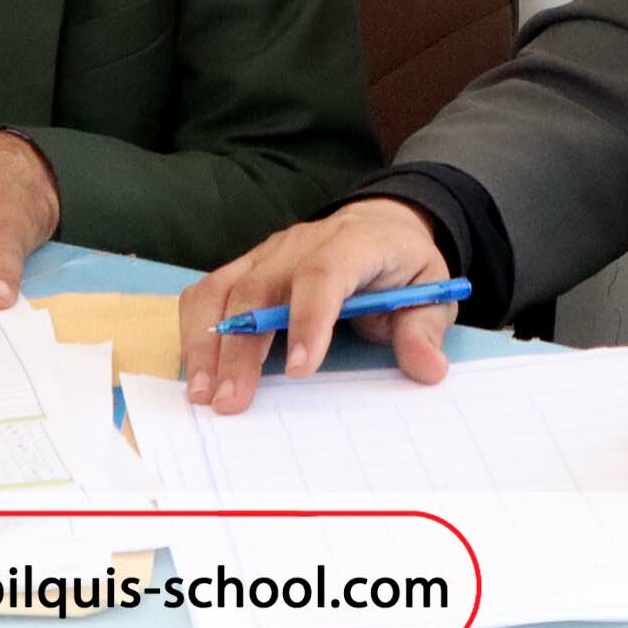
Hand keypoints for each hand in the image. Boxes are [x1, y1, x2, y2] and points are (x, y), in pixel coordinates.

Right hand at [177, 200, 453, 411]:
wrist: (379, 226)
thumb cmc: (401, 265)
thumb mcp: (433, 290)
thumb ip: (425, 327)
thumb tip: (427, 368)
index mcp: (354, 243)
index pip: (324, 272)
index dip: (309, 318)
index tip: (301, 370)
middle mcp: (300, 242)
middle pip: (258, 287)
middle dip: (240, 347)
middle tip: (230, 401)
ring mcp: (266, 253)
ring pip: (221, 288)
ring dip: (205, 341)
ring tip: (203, 393)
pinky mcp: (245, 267)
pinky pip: (207, 292)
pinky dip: (194, 331)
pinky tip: (197, 372)